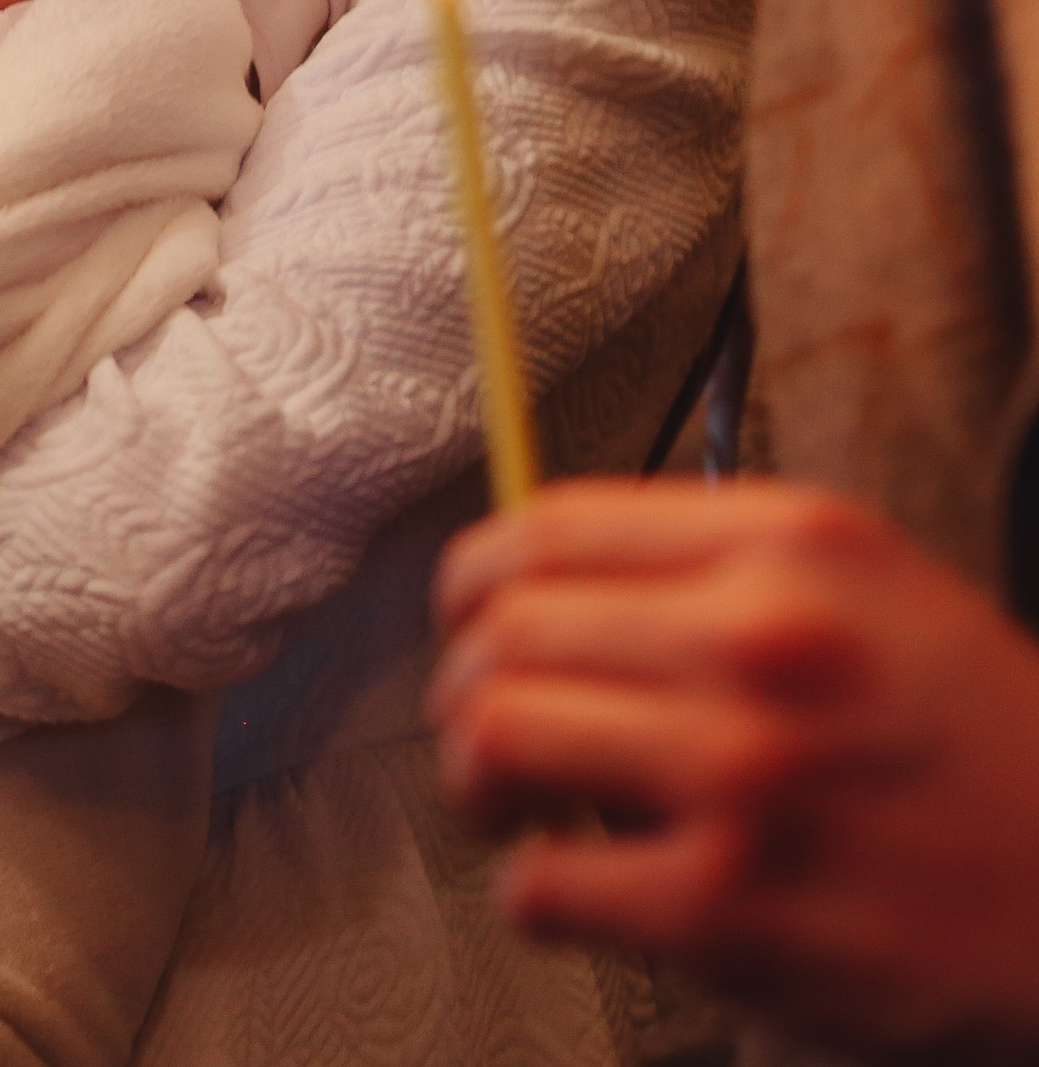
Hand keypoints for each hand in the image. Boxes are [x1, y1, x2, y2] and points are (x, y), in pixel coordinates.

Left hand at [429, 476, 1038, 1057]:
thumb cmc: (972, 741)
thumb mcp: (867, 585)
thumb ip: (711, 562)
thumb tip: (537, 575)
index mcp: (784, 545)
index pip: (547, 528)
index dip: (474, 580)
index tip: (466, 620)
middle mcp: (756, 641)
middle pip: (506, 629)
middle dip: (464, 683)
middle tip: (485, 729)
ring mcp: (742, 775)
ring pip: (497, 735)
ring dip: (475, 776)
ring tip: (511, 803)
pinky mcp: (735, 910)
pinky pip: (547, 884)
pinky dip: (533, 890)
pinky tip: (579, 887)